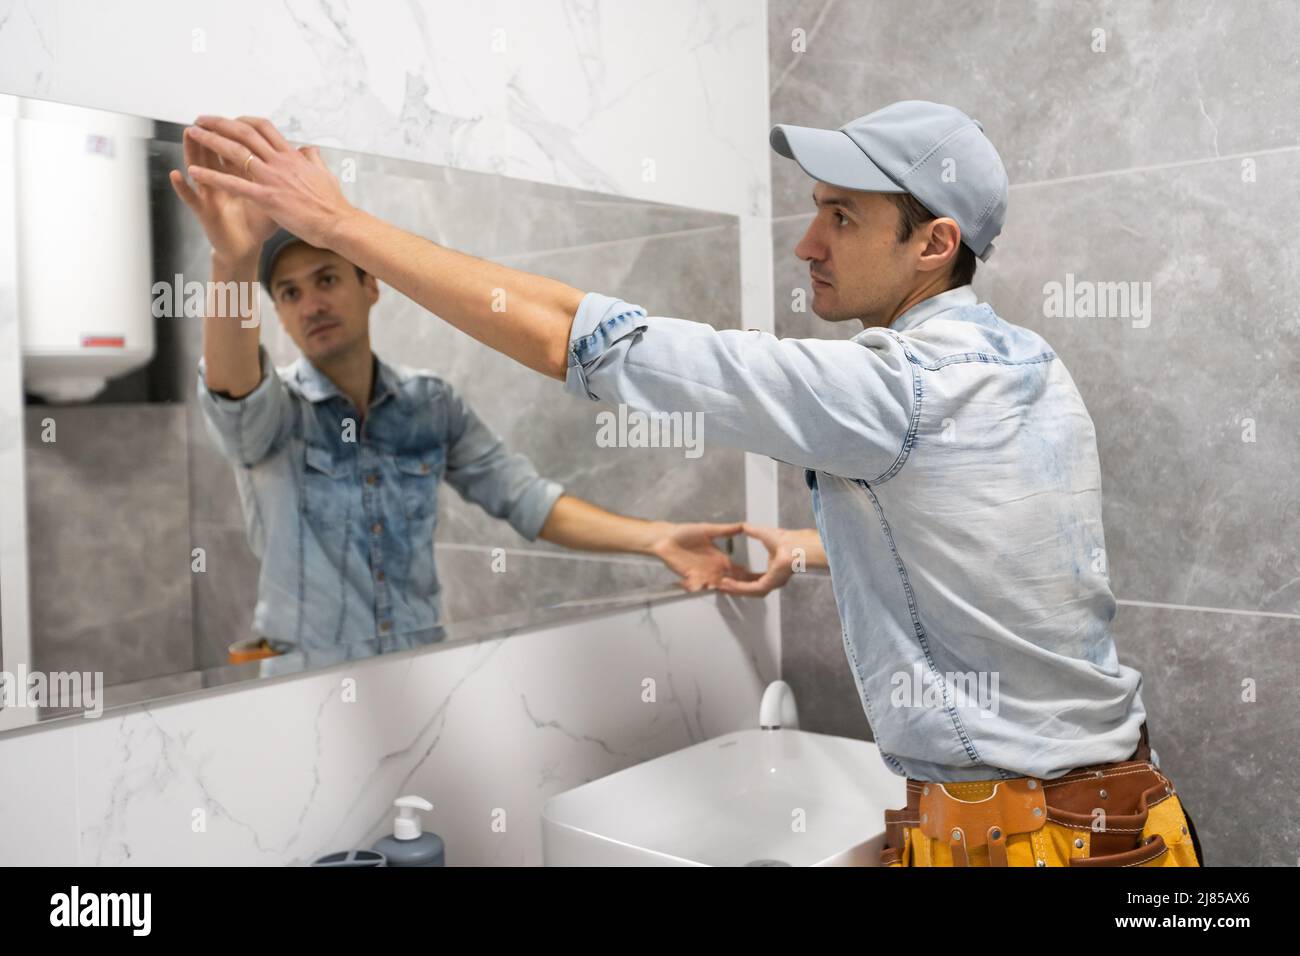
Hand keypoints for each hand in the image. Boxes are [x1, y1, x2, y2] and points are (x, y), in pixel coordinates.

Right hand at [169, 123, 277, 264]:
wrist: (247, 248)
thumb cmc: (258, 225)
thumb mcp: (276, 199)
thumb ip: (286, 178)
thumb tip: (305, 158)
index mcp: (240, 178)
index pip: (237, 150)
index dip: (236, 135)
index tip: (237, 117)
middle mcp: (223, 182)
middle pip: (215, 153)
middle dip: (211, 134)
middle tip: (204, 117)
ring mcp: (212, 196)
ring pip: (199, 168)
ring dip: (192, 151)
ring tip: (188, 134)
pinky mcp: (204, 212)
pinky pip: (191, 198)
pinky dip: (182, 187)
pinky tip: (176, 175)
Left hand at [182, 115, 355, 248]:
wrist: (338, 223)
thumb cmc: (333, 203)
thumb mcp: (324, 174)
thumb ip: (313, 159)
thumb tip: (309, 148)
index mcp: (292, 156)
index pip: (263, 128)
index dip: (242, 120)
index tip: (230, 120)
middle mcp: (280, 162)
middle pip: (244, 133)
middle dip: (220, 123)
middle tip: (201, 120)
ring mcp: (272, 178)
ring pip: (236, 152)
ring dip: (210, 140)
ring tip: (192, 134)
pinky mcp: (267, 198)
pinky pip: (234, 183)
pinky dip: (212, 176)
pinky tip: (195, 172)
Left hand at [648, 521, 758, 592]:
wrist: (665, 538)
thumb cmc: (684, 533)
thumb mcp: (709, 529)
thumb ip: (727, 530)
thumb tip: (743, 525)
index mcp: (720, 558)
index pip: (738, 570)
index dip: (748, 575)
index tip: (759, 578)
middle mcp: (713, 568)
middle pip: (730, 582)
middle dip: (740, 587)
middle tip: (749, 589)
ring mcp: (703, 574)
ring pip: (718, 586)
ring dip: (724, 589)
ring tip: (731, 588)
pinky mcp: (691, 578)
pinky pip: (700, 587)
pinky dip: (704, 588)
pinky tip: (710, 587)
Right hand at [717, 523, 801, 596]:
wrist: (795, 545)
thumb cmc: (787, 540)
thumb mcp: (762, 533)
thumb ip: (751, 531)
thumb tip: (743, 526)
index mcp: (774, 570)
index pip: (754, 578)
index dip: (741, 578)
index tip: (730, 576)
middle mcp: (773, 580)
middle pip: (750, 588)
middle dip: (735, 587)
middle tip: (722, 585)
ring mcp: (771, 583)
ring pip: (748, 590)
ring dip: (734, 588)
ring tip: (722, 586)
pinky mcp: (769, 584)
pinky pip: (750, 588)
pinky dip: (738, 586)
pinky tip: (729, 583)